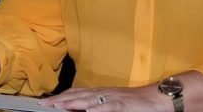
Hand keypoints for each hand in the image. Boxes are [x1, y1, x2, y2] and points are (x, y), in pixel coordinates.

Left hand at [38, 86, 167, 111]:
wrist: (156, 98)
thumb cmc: (136, 103)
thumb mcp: (114, 103)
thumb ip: (99, 105)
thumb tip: (84, 109)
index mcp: (101, 93)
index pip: (77, 92)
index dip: (62, 96)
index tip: (48, 101)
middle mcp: (104, 93)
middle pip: (79, 95)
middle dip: (61, 99)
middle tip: (45, 104)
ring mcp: (113, 98)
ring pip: (90, 99)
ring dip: (73, 102)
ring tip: (59, 105)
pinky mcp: (124, 105)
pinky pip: (109, 107)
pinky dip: (98, 109)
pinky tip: (88, 111)